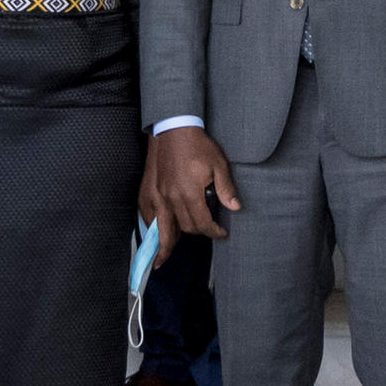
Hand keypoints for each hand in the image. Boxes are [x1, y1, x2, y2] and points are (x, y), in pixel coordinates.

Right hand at [147, 126, 238, 242]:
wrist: (173, 130)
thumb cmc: (197, 146)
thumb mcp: (218, 164)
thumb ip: (225, 189)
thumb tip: (235, 207)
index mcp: (189, 194)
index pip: (202, 224)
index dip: (214, 232)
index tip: (221, 234)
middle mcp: (171, 199)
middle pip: (185, 228)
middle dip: (199, 232)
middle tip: (208, 230)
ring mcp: (158, 196)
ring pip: (164, 228)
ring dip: (170, 241)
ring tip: (167, 255)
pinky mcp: (150, 192)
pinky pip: (151, 218)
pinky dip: (155, 228)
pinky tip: (158, 233)